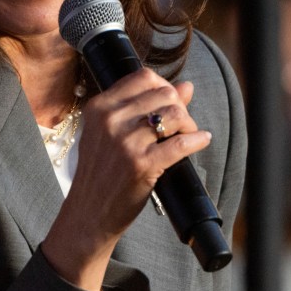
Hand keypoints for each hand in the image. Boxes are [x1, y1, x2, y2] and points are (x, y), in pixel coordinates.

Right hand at [41, 67, 212, 290]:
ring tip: (188, 135)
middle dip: (181, 106)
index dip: (165, 86)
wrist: (89, 213)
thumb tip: (186, 86)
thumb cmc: (102, 172)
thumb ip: (143, 107)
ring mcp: (125, 142)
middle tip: (182, 124)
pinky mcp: (141, 165)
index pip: (143, 77)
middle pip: (163, 93)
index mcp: (100, 107)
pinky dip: (197, 140)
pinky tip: (202, 140)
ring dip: (189, 123)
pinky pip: (180, 143)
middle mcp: (110, 120)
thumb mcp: (110, 133)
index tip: (171, 102)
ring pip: (174, 114)